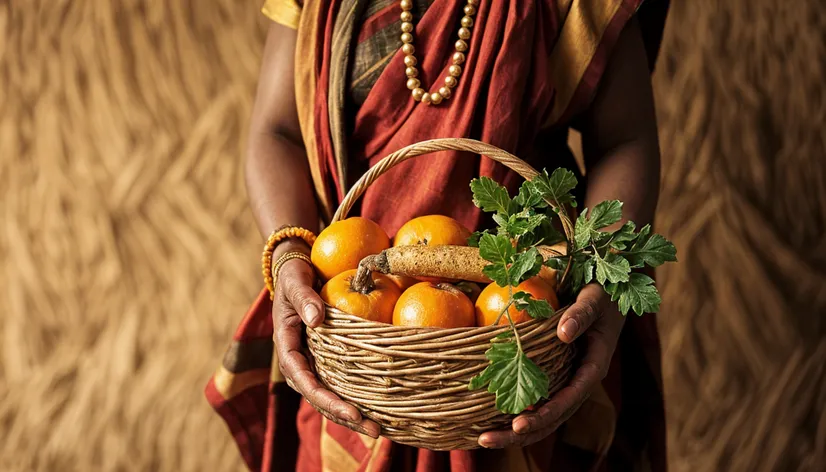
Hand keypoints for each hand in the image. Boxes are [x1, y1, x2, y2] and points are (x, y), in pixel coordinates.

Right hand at [272, 253, 380, 437]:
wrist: (298, 271)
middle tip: (373, 429)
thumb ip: (304, 298)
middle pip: (318, 396)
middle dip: (343, 415)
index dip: (324, 398)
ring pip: (329, 395)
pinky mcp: (328, 358)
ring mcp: (313, 361)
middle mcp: (299, 360)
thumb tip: (317, 319)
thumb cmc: (294, 275)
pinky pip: (341, 382)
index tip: (349, 411)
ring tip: (379, 430)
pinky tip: (379, 408)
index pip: (302, 379)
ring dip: (351, 414)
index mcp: (286, 346)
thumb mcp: (295, 281)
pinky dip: (356, 397)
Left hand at [477, 283, 623, 447]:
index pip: (571, 398)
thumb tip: (564, 334)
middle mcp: (580, 379)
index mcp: (594, 366)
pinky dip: (518, 410)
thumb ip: (581, 314)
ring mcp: (567, 378)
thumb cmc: (603, 293)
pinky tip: (491, 416)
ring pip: (545, 414)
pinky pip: (538, 398)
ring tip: (483, 438)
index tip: (520, 425)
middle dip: (523, 433)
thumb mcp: (595, 300)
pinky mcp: (555, 372)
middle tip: (486, 440)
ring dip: (516, 430)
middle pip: (554, 417)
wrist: (608, 292)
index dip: (547, 413)